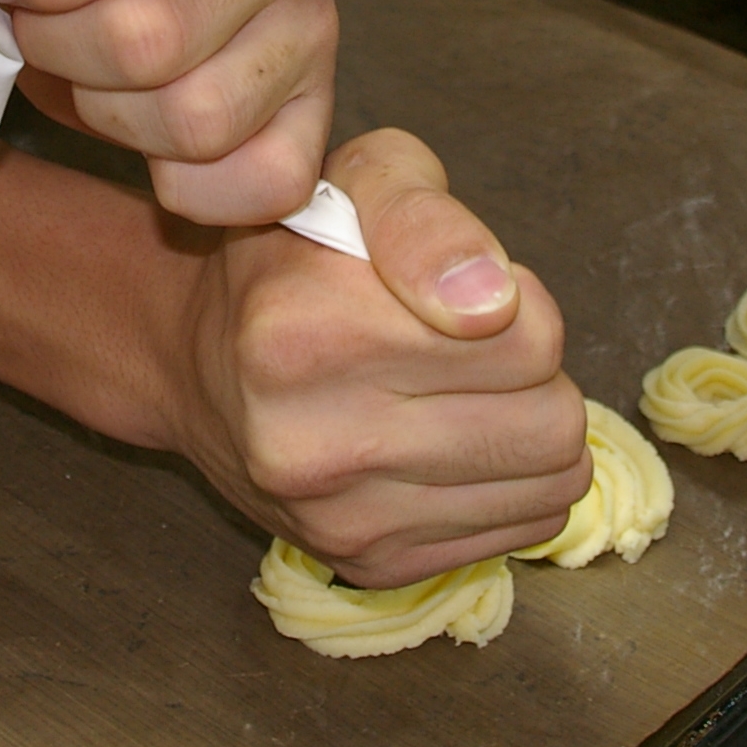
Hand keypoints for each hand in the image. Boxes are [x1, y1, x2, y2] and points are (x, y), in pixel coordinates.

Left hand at [0, 0, 333, 225]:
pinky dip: (187, 182)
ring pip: (194, 118)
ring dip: (106, 110)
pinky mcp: (314, 113)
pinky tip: (143, 134)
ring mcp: (316, 28)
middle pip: (157, 35)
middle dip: (58, 43)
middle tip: (33, 20)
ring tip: (82, 67)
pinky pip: (261, 183)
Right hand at [163, 130, 589, 587]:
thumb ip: (426, 218)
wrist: (196, 362)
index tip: (468, 296)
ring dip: (530, 434)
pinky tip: (450, 448)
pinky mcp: (369, 565)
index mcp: (305, 331)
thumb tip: (492, 299)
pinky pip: (518, 532)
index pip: (530, 339)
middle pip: (551, 423)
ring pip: (550, 487)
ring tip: (464, 397)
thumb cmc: (295, 257)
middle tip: (475, 351)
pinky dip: (507, 486)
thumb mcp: (359, 181)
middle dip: (538, 376)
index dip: (522, 303)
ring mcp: (338, 518)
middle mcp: (310, 441)